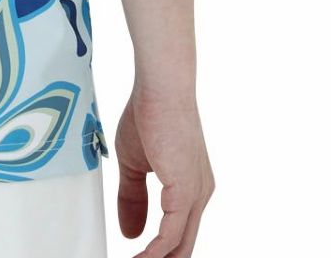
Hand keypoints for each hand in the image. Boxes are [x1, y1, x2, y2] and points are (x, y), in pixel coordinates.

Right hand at [115, 86, 214, 257]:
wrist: (160, 89)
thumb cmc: (149, 115)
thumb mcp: (134, 163)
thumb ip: (133, 198)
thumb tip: (130, 232)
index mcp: (190, 189)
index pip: (178, 233)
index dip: (159, 252)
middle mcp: (199, 196)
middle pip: (184, 247)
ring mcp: (196, 196)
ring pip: (179, 245)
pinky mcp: (186, 192)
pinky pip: (171, 234)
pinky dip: (155, 251)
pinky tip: (139, 257)